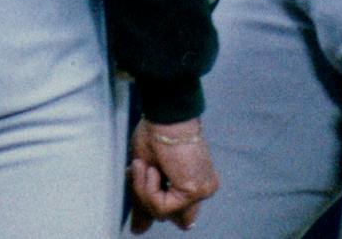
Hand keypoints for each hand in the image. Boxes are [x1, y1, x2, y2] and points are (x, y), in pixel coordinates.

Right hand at [127, 118, 218, 232]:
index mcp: (195, 181)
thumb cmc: (156, 132)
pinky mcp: (194, 191)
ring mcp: (202, 191)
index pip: (180, 213)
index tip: (138, 210)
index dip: (156, 206)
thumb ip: (146, 199)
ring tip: (144, 165)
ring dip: (145, 191)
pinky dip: (149, 189)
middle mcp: (204, 189)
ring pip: (165, 214)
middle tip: (140, 174)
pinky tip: (152, 168)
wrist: (165, 114)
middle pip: (174, 218)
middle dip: (149, 201)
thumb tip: (137, 231)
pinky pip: (163, 207)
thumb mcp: (147, 170)